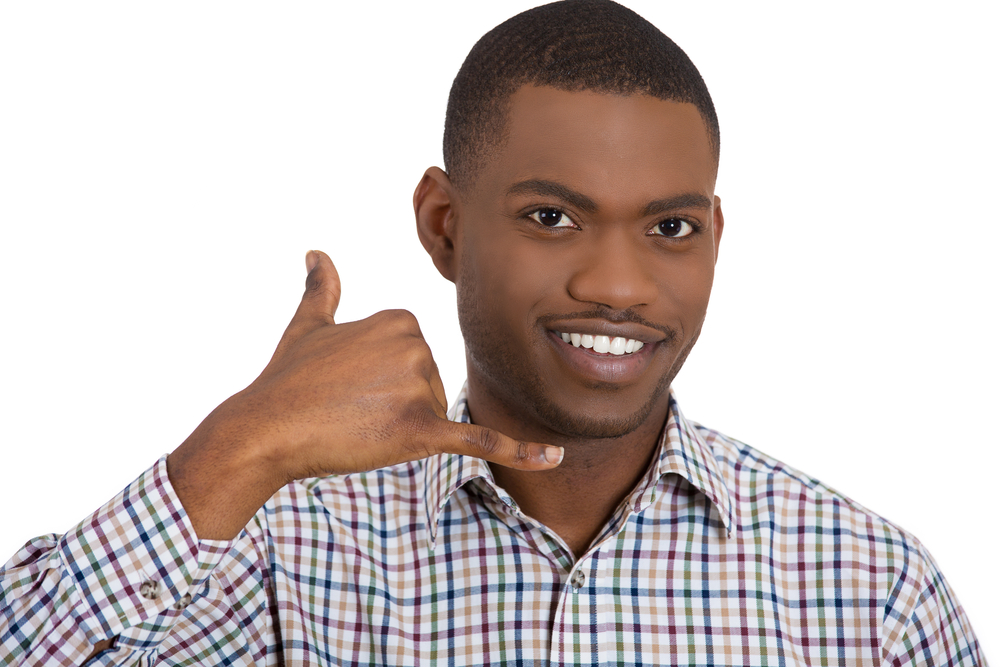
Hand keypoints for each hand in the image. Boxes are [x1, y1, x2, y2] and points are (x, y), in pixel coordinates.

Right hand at [241, 249, 562, 478]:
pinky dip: (516, 451)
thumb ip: (323, 289)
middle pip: (429, 385)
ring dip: (400, 427)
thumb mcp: (308, 326)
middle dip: (395, 404)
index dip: (386, 379)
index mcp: (402, 318)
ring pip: (433, 414)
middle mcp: (416, 346)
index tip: (352, 383)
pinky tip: (552, 457)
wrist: (267, 429)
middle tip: (350, 406)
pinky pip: (476, 440)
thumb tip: (316, 253)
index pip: (418, 357)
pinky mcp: (419, 431)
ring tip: (356, 421)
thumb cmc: (286, 380)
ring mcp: (419, 388)